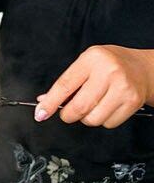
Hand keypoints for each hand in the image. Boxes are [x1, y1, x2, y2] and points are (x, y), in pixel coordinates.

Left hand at [34, 45, 153, 127]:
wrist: (142, 68)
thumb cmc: (110, 65)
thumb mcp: (86, 64)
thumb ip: (66, 82)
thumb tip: (44, 100)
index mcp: (92, 59)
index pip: (65, 85)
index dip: (50, 103)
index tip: (40, 114)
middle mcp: (109, 72)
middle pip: (79, 107)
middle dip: (68, 115)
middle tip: (68, 112)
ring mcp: (122, 88)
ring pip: (92, 119)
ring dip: (87, 118)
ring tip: (93, 104)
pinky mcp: (132, 102)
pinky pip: (108, 123)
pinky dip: (103, 120)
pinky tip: (107, 106)